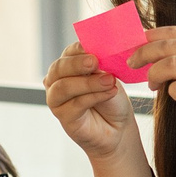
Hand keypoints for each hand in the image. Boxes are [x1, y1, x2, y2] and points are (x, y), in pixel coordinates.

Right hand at [44, 43, 139, 161]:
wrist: (118, 127)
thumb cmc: (111, 100)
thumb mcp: (108, 77)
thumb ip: (99, 66)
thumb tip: (95, 54)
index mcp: (68, 66)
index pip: (68, 53)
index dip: (79, 49)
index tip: (93, 49)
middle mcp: (57, 81)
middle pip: (59, 68)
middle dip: (77, 64)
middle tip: (95, 62)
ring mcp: (57, 99)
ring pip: (64, 87)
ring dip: (88, 83)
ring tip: (109, 81)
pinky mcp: (63, 117)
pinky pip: (74, 104)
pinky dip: (93, 97)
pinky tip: (109, 93)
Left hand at [134, 29, 175, 141]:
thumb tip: (166, 57)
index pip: (175, 31)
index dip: (150, 36)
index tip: (135, 45)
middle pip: (169, 45)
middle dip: (144, 53)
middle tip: (133, 65)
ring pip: (173, 64)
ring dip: (155, 74)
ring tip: (152, 85)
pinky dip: (173, 91)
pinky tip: (173, 96)